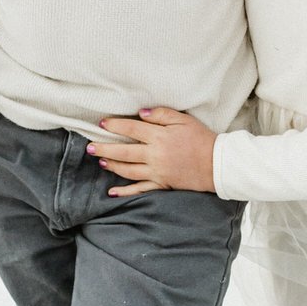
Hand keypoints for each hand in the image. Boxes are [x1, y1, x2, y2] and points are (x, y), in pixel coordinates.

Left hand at [90, 108, 216, 196]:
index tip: (102, 124)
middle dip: (104, 148)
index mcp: (159, 136)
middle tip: (89, 146)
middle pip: (124, 151)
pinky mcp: (162, 184)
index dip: (114, 125)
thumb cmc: (201, 138)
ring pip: (128, 170)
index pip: (131, 129)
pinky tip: (112, 192)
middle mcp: (155, 154)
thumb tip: (140, 113)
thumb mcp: (184, 119)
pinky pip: (140, 189)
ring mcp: (157, 171)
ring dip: (112, 165)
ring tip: (100, 161)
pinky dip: (125, 192)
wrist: (217, 163)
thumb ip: (161, 114)